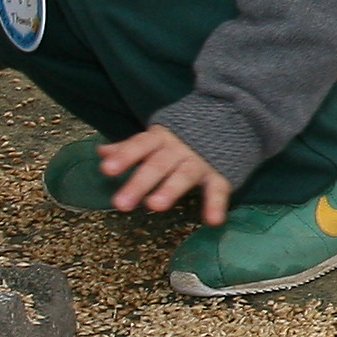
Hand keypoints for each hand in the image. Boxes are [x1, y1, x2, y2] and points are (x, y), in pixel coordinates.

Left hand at [97, 125, 231, 224]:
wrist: (234, 115)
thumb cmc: (188, 132)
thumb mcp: (158, 136)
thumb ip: (132, 147)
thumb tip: (101, 152)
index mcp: (161, 138)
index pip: (140, 146)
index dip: (124, 157)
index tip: (106, 170)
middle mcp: (179, 149)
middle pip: (157, 165)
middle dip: (139, 183)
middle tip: (120, 204)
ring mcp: (201, 160)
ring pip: (184, 175)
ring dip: (170, 189)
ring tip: (155, 206)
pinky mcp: (222, 172)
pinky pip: (219, 188)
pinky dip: (217, 204)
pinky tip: (212, 221)